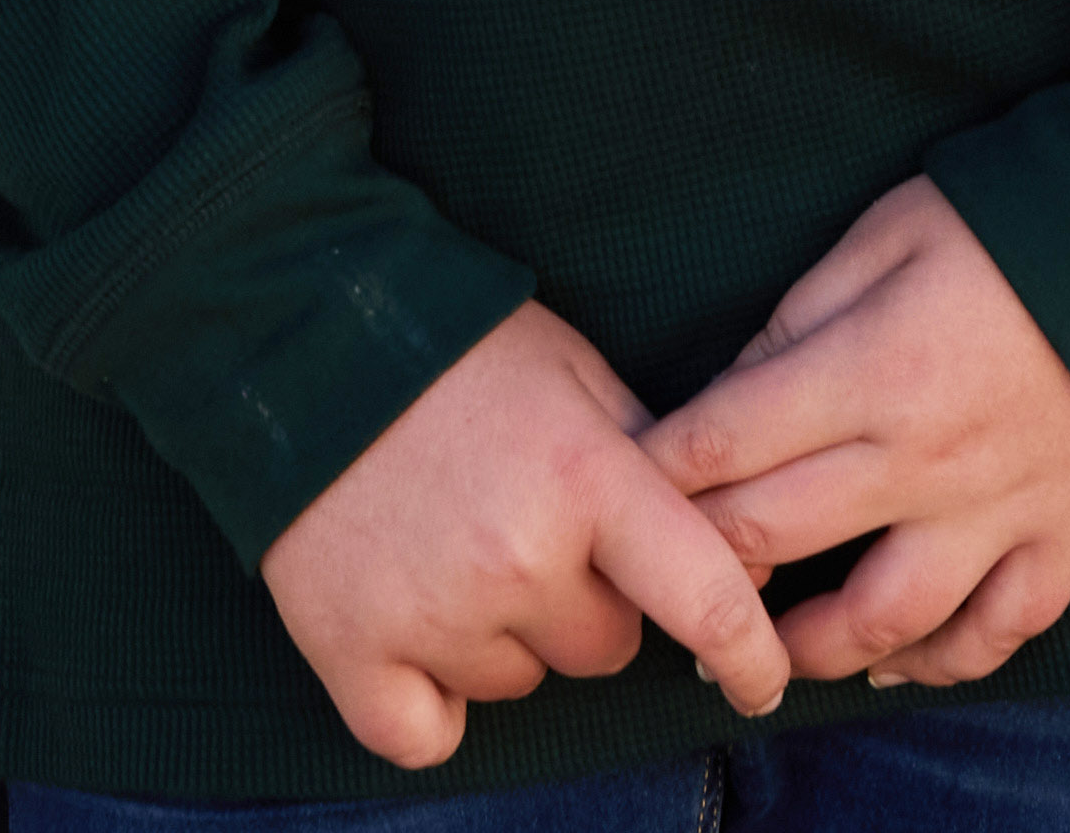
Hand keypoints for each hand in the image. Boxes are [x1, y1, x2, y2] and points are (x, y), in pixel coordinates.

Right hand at [267, 300, 794, 768]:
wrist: (306, 335)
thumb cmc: (462, 351)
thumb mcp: (579, 374)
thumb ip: (655, 460)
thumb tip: (733, 550)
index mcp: (585, 478)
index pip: (706, 598)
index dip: (752, 656)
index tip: (763, 681)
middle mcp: (516, 557)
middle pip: (604, 649)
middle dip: (588, 604)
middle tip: (532, 533)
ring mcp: (430, 611)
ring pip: (519, 684)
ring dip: (505, 638)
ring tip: (457, 547)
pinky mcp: (351, 649)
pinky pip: (425, 734)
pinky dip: (427, 702)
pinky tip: (416, 629)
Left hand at [639, 180, 1069, 692]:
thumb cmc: (1018, 214)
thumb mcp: (890, 230)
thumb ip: (800, 315)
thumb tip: (730, 391)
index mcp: (873, 369)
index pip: (724, 446)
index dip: (654, 475)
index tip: (614, 488)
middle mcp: (928, 459)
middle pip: (777, 542)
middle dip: (698, 568)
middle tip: (660, 581)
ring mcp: (1003, 508)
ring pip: (884, 622)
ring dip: (805, 650)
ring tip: (761, 653)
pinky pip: (998, 630)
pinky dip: (942, 663)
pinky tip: (895, 665)